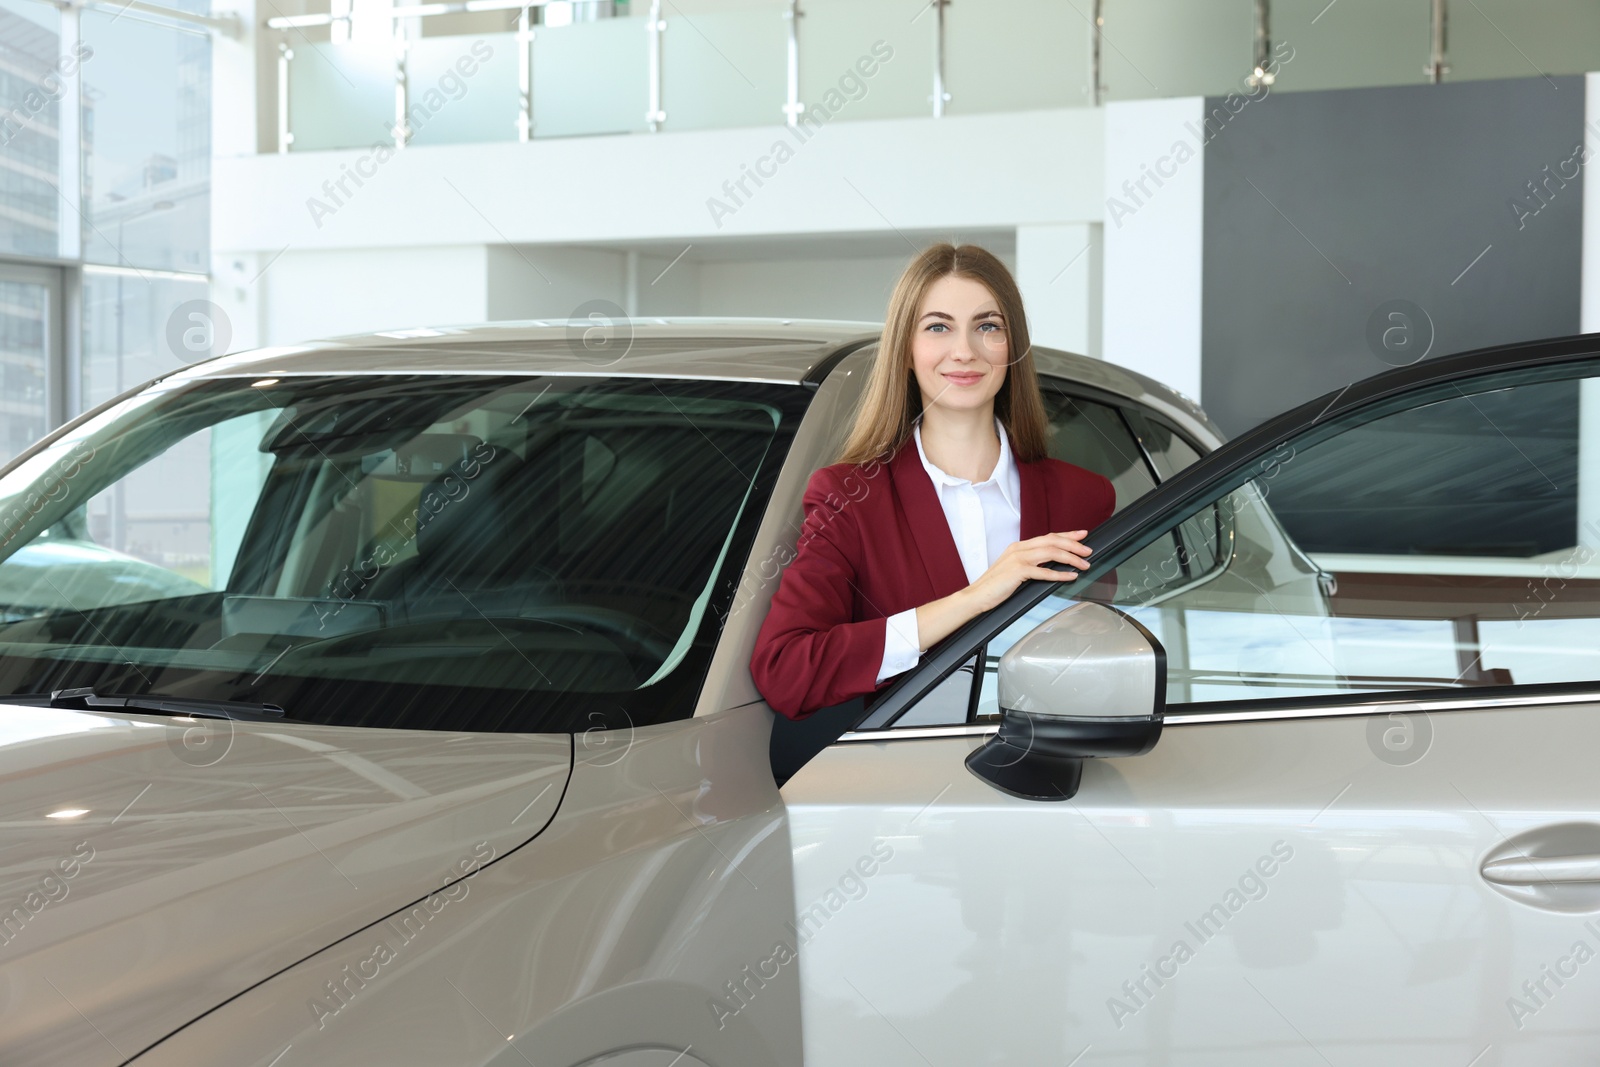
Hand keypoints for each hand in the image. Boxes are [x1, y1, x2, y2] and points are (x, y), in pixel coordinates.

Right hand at [961, 530, 1092, 614]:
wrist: (977, 595)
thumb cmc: (995, 586)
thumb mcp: (1013, 569)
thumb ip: (1029, 563)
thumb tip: (1050, 565)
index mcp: (1019, 547)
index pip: (1047, 537)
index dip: (1067, 535)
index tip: (1082, 535)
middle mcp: (1019, 549)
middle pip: (1052, 541)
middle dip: (1074, 545)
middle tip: (1088, 550)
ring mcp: (1018, 559)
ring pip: (1051, 553)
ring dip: (1071, 559)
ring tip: (1084, 564)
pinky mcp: (1018, 571)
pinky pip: (1044, 571)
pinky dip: (1060, 574)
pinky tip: (1071, 576)